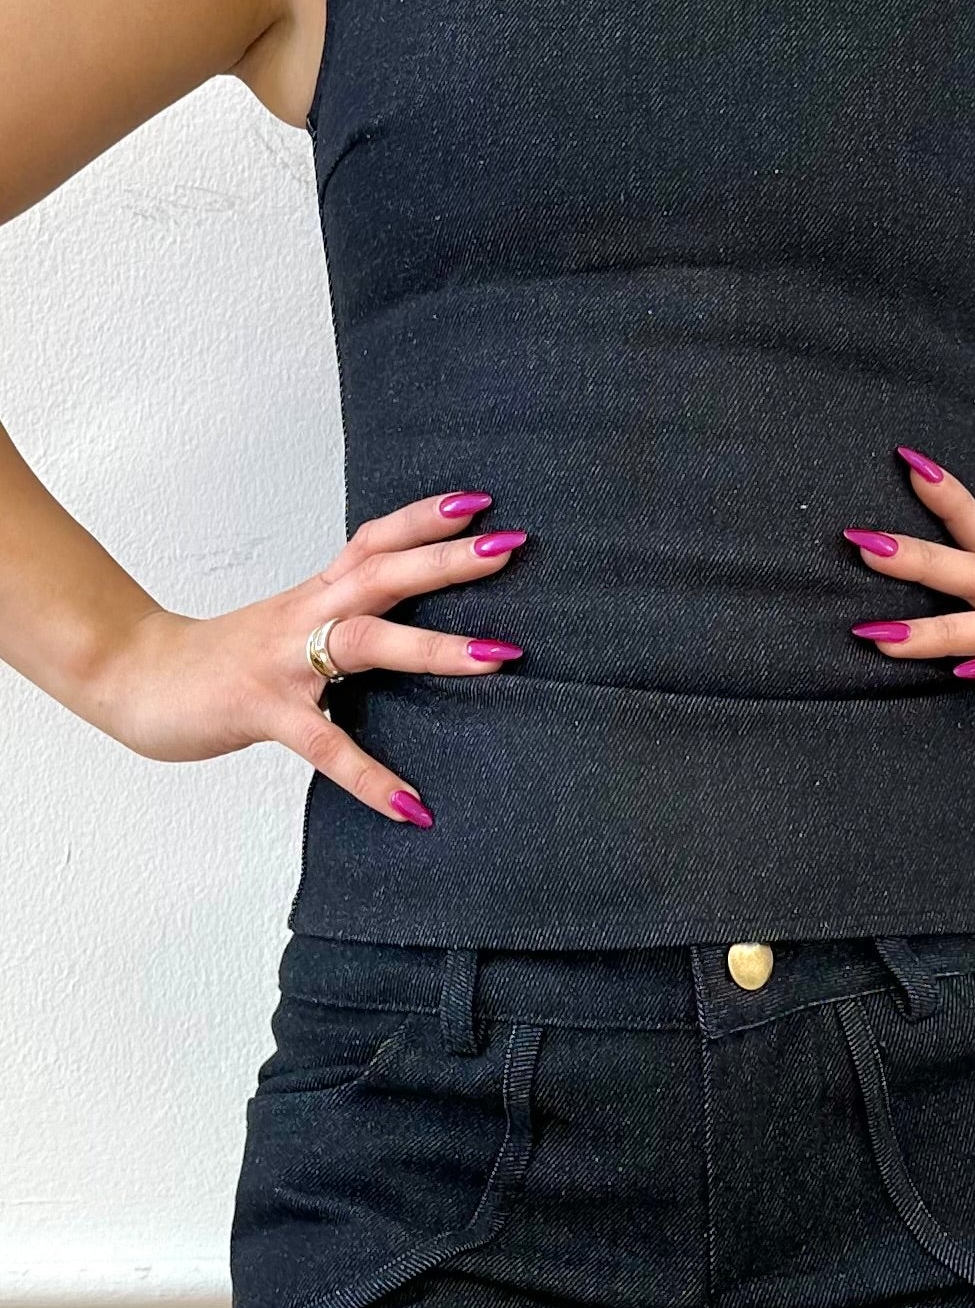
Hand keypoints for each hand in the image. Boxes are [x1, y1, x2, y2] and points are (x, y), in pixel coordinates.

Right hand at [91, 490, 526, 825]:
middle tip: (510, 544)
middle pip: (383, 572)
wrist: (130, 676)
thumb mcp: (286, 625)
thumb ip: (338, 616)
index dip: (424, 518)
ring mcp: (284, 662)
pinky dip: (371, 777)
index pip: (374, 540)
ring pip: (366, 641)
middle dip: (448, 560)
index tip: (480, 502)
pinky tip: (411, 805)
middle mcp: (305, 615)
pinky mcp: (263, 711)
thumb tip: (399, 622)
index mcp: (314, 594)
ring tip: (499, 657)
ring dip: (435, 646)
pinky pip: (326, 745)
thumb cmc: (219, 659)